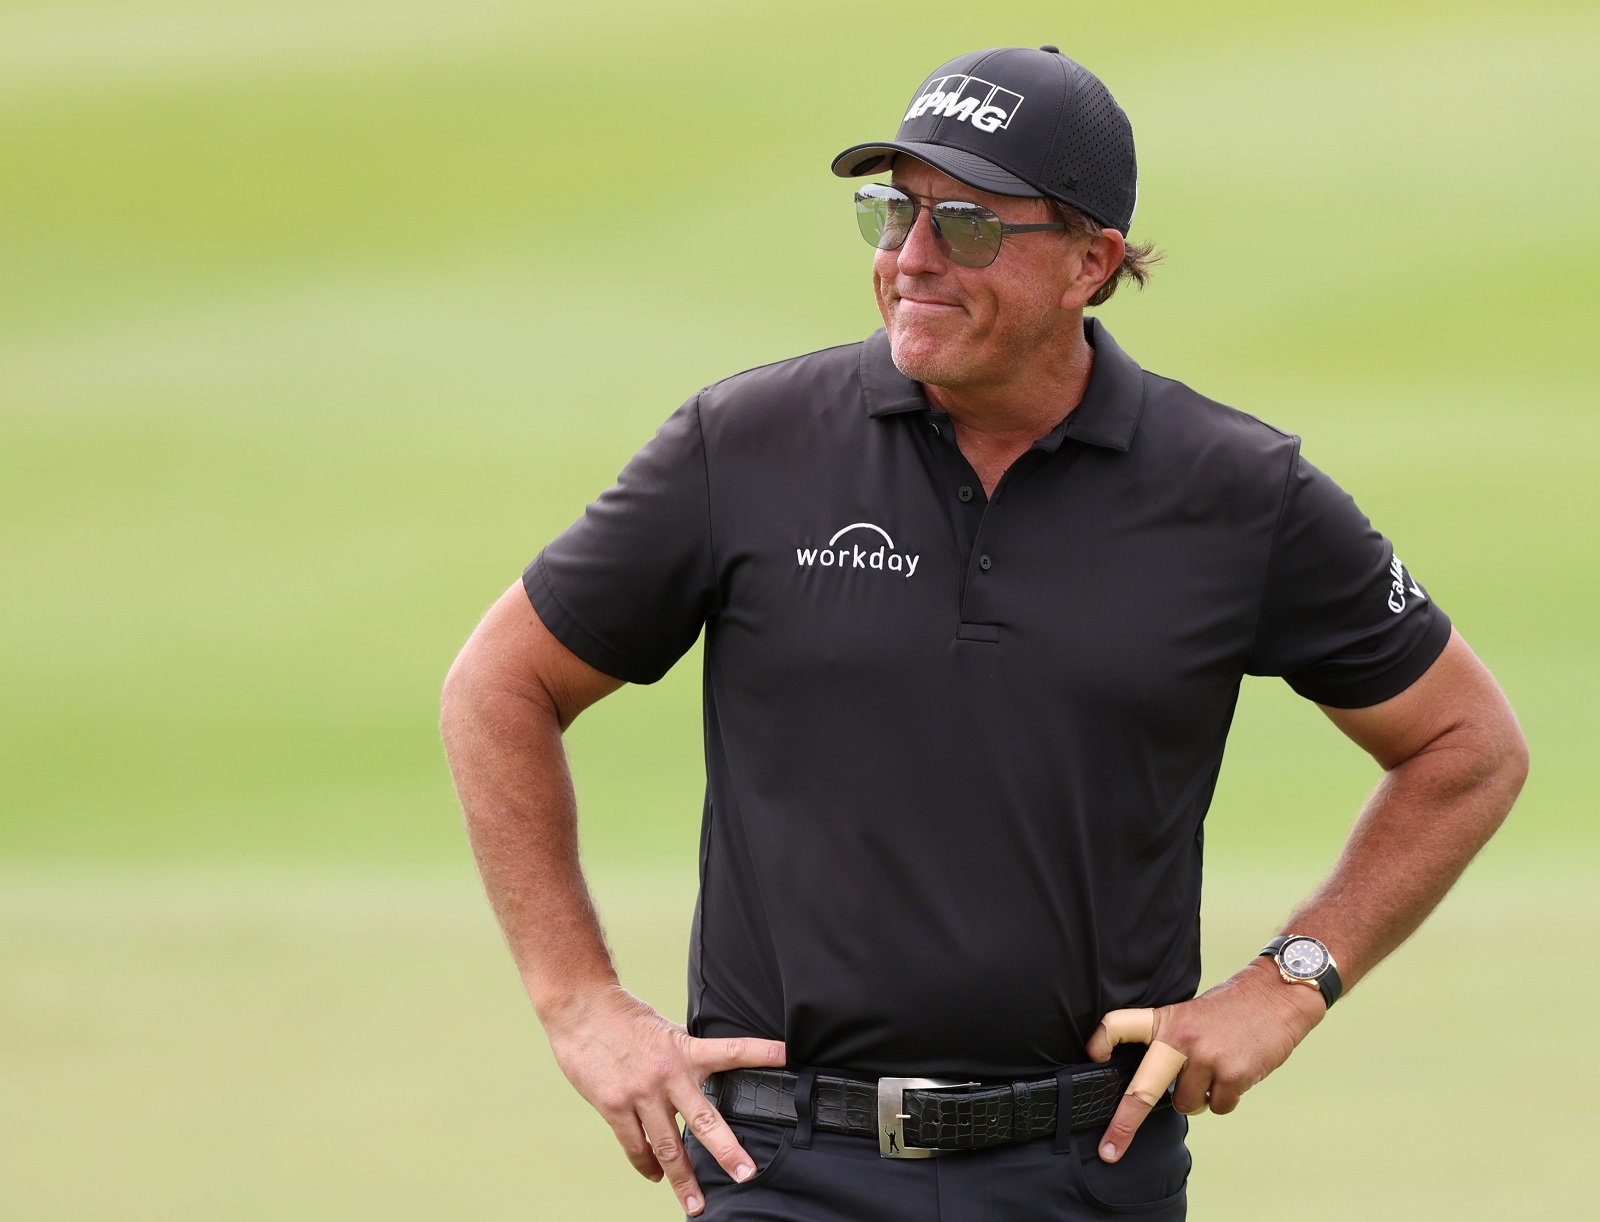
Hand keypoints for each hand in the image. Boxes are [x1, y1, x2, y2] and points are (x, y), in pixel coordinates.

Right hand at [542, 985, 786, 1216]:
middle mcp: (667, 1074)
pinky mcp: (614, 1105)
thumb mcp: (666, 1031)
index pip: (731, 1050)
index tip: (789, 1056)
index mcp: (685, 1050)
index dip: (762, 1052)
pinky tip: (656, 1176)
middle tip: (746, 1174)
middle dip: (726, 1150)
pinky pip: (635, 1146)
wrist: (582, 1009)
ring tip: (695, 1205)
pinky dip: (647, 1165)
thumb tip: (702, 1084)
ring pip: (667, 1146)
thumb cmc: (626, 1019)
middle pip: (703, 1119)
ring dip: (682, 1179)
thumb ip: (685, 1058)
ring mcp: (640, 1093)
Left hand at [1087, 958, 1324, 1162]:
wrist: (1277, 995)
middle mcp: (1180, 1040)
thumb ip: (1171, 1041)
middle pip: (1141, 1089)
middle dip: (1124, 1124)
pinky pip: (1219, 1107)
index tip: (1093, 1056)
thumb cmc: (1233, 1007)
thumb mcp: (1191, 1013)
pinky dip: (1226, 1099)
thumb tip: (1155, 1082)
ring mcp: (1206, 1059)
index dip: (1102, 1040)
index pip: (1120, 1024)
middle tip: (1110, 1148)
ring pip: (1185, 1105)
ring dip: (1197, 1099)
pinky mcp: (1233, 1075)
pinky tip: (1236, 1074)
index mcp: (1165, 1020)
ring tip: (1215, 1071)